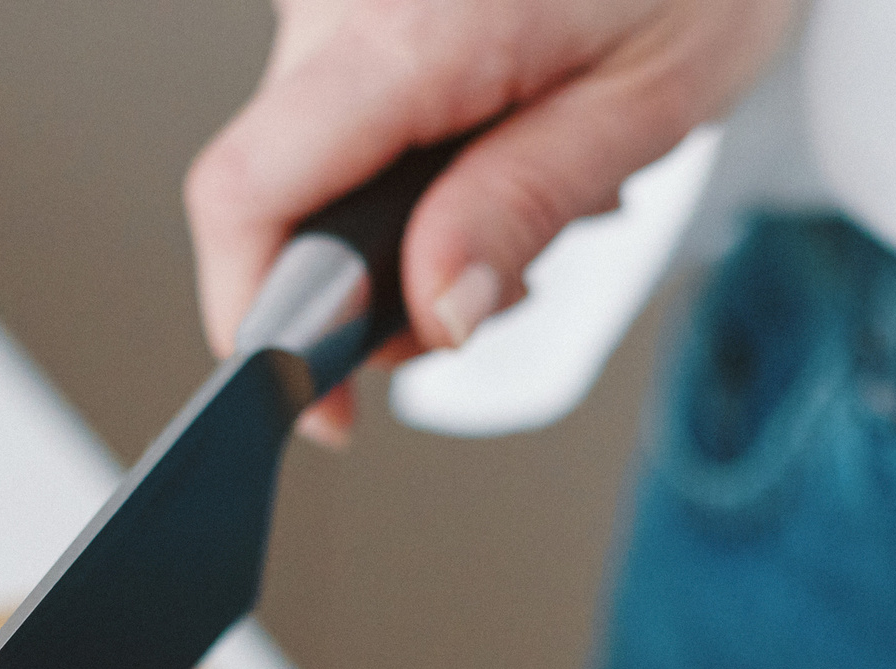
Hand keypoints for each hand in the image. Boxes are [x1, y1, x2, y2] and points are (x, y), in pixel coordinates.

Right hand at [188, 0, 805, 441]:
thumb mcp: (647, 100)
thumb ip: (525, 206)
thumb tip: (435, 312)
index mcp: (408, 26)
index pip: (248, 196)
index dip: (261, 320)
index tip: (314, 401)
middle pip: (281, 195)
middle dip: (381, 280)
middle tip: (504, 276)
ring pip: (316, 164)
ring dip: (411, 218)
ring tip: (535, 175)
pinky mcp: (355, 0)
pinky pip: (347, 108)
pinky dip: (418, 156)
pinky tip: (506, 132)